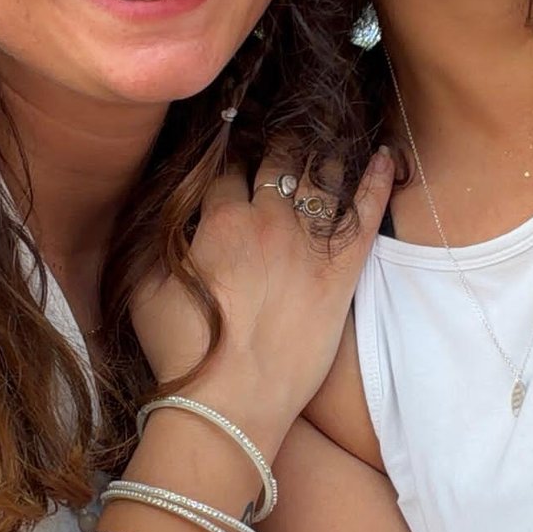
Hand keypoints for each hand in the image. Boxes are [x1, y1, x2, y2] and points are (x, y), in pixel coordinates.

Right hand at [129, 150, 395, 447]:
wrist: (228, 405)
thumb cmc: (181, 351)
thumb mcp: (145, 285)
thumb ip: (158, 237)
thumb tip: (164, 208)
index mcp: (220, 220)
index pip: (228, 166)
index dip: (231, 152)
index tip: (237, 142)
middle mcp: (269, 222)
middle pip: (278, 160)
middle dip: (279, 138)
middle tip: (284, 126)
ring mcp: (309, 247)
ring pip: (322, 178)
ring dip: (325, 150)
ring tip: (330, 132)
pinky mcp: (341, 275)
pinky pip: (366, 217)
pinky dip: (378, 181)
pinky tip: (388, 156)